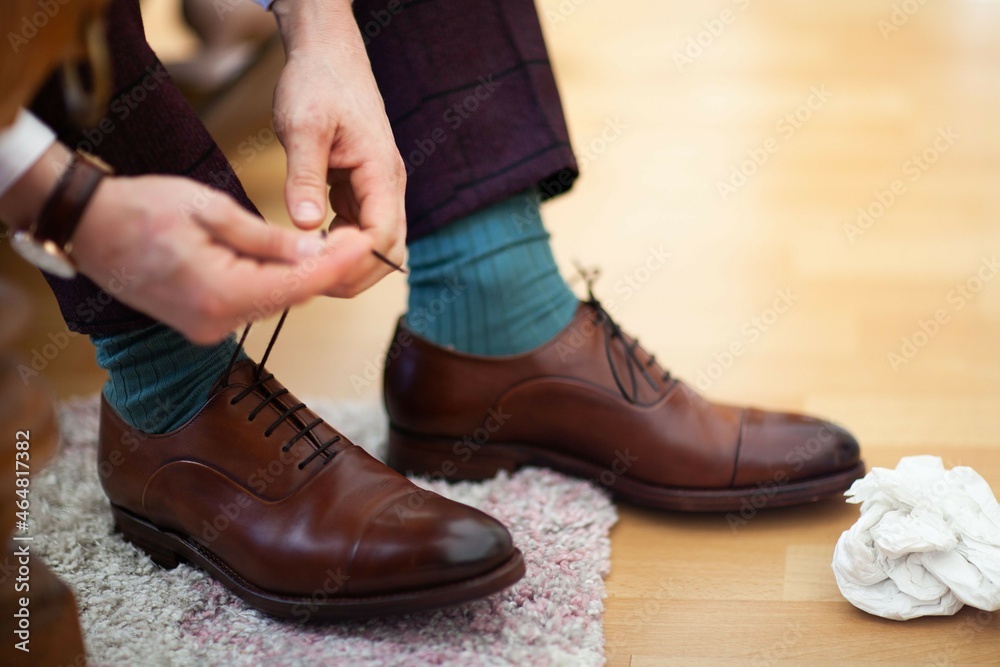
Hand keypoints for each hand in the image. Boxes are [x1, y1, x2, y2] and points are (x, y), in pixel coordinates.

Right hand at [71, 173, 371, 343]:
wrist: (86, 227)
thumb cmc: (142, 208)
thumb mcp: (212, 210)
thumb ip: (267, 239)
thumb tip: (316, 252)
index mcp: (220, 293)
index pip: (299, 285)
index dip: (339, 264)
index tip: (367, 242)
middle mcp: (216, 321)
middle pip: (291, 298)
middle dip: (327, 270)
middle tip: (357, 237)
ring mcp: (208, 327)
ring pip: (274, 302)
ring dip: (302, 276)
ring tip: (332, 244)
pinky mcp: (202, 323)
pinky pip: (252, 303)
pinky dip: (274, 282)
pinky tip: (290, 259)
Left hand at [271, 0, 405, 296]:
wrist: (328, 54)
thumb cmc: (317, 82)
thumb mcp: (303, 126)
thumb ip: (305, 177)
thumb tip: (307, 226)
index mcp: (382, 171)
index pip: (382, 237)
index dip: (353, 261)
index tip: (314, 266)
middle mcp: (389, 185)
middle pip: (390, 251)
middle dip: (356, 274)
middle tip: (309, 282)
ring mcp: (379, 189)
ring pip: (378, 246)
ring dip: (349, 264)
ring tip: (307, 268)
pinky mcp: (364, 189)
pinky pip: (361, 230)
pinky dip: (341, 246)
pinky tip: (311, 246)